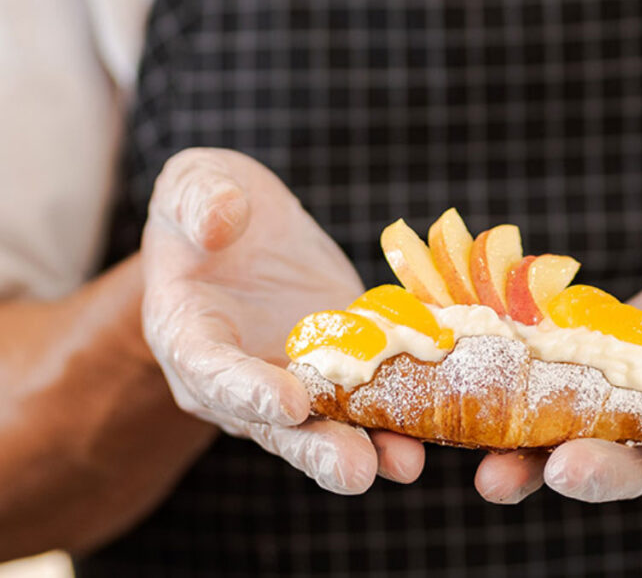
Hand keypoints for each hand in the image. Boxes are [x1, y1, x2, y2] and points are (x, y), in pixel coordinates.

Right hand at [141, 148, 424, 493]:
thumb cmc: (207, 206)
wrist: (243, 227)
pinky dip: (400, 409)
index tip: (289, 404)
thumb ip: (199, 200)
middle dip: (316, 447)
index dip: (248, 391)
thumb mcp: (193, 183)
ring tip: (406, 463)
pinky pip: (369, 392)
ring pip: (326, 422)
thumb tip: (221, 222)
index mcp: (189, 335)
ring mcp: (293, 376)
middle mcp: (239, 375)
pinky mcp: (342, 364)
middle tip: (356, 471)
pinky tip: (438, 423)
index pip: (213, 373)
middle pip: (273, 425)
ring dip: (367, 444)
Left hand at [475, 226, 641, 503]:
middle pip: (634, 465)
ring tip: (496, 478)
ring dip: (532, 467)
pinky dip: (496, 435)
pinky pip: (525, 430)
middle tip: (569, 470)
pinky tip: (462, 437)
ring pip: (569, 455)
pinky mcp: (558, 405)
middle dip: (604, 471)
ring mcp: (603, 423)